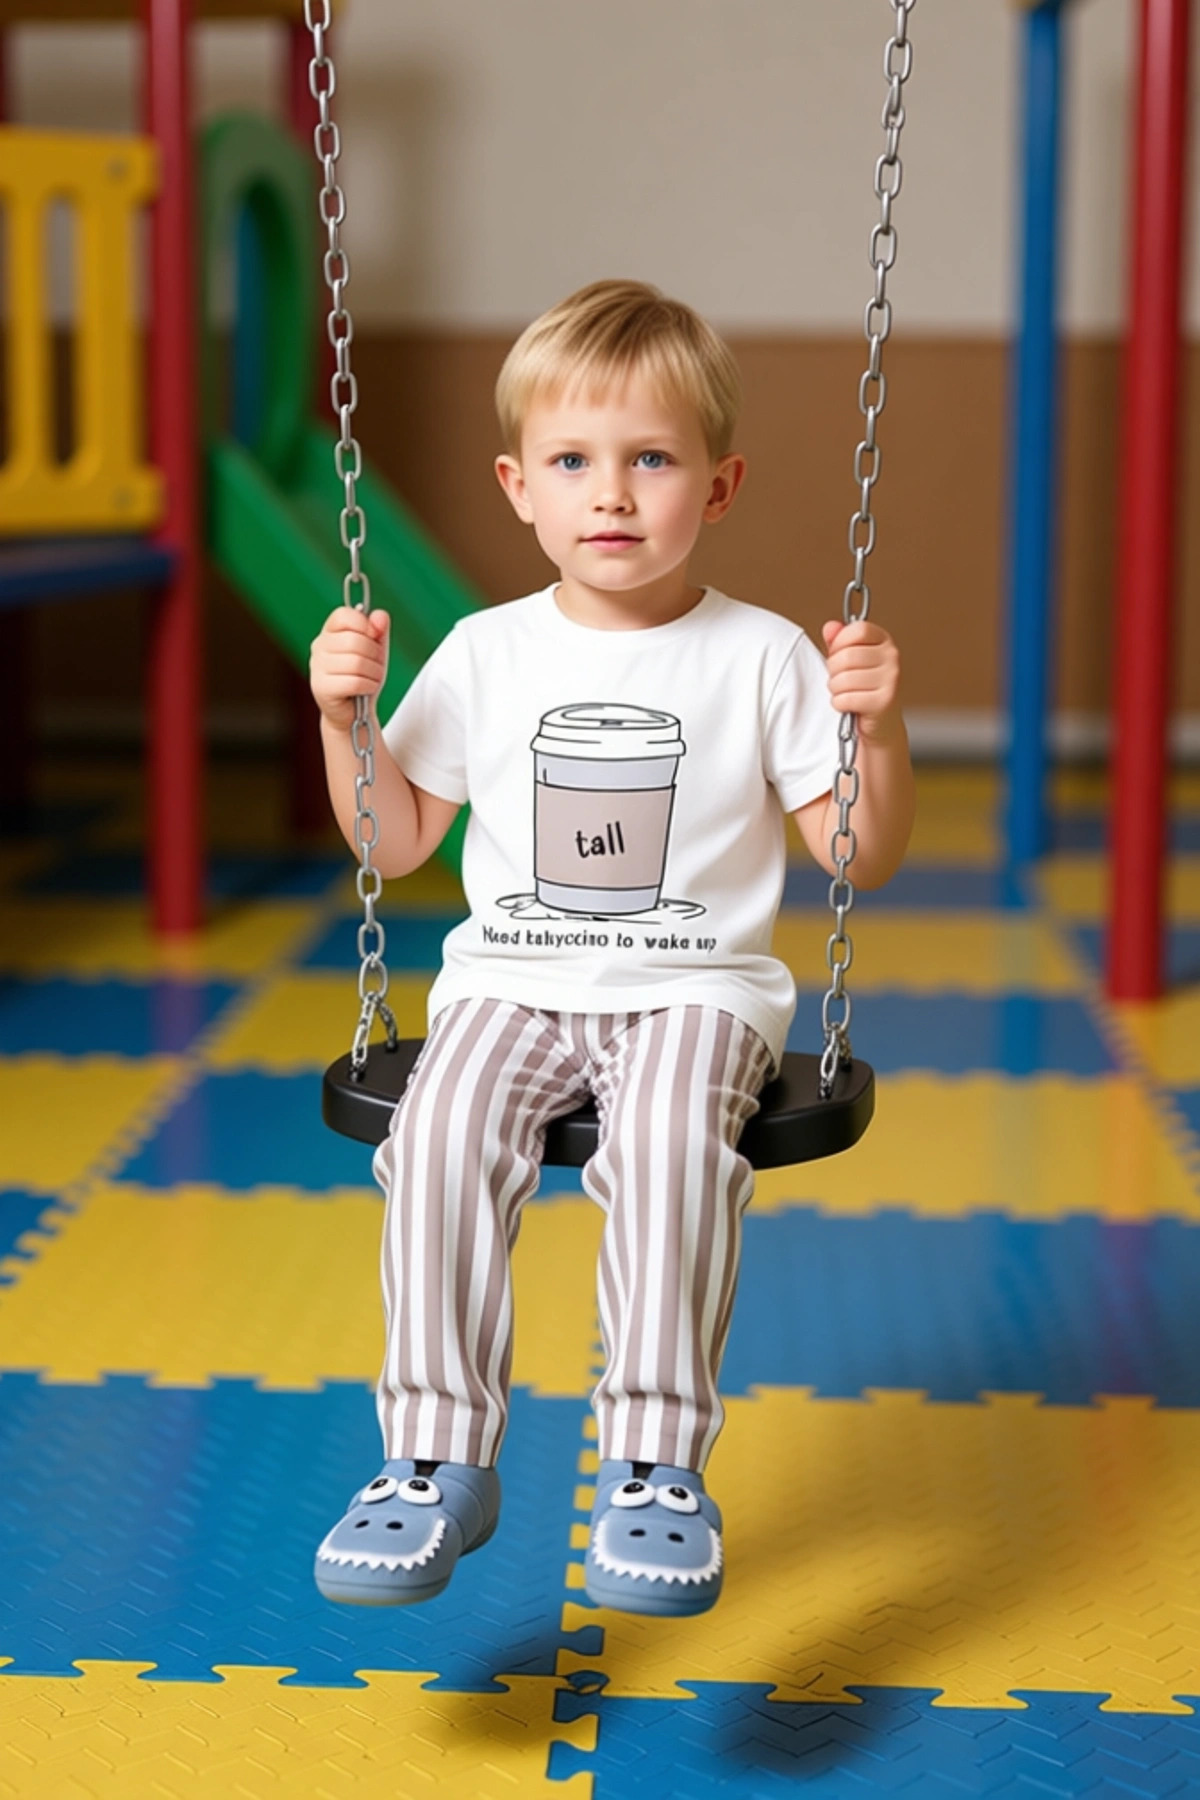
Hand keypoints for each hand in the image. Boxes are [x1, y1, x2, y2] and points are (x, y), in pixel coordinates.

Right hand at [310, 606, 389, 731]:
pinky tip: (366, 689)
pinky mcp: (321, 688)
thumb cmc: (363, 677)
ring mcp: (317, 667)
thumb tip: (380, 616)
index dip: (365, 625)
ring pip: (356, 663)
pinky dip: (368, 686)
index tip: (373, 638)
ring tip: (371, 679)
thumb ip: (379, 630)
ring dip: (374, 673)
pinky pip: (354, 682)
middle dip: (375, 656)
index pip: (344, 615)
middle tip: (375, 666)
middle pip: (354, 641)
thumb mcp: (375, 650)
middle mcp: (319, 647)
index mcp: (330, 632)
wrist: (353, 712)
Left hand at [821, 619, 901, 739]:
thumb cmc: (863, 688)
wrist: (881, 724)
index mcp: (884, 642)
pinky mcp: (884, 701)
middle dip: (834, 670)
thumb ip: (838, 641)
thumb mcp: (850, 661)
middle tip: (840, 679)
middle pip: (847, 656)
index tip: (838, 654)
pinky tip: (848, 705)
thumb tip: (830, 627)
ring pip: (844, 679)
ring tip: (845, 692)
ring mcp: (891, 679)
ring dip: (836, 689)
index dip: (840, 642)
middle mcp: (892, 657)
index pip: (857, 630)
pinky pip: (846, 699)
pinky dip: (840, 704)